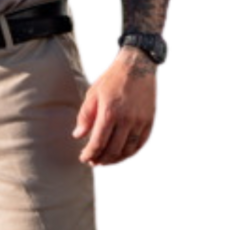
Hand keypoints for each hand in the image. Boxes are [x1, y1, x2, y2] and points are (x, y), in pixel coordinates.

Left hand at [72, 46, 160, 168]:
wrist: (139, 66)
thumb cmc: (112, 78)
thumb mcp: (93, 93)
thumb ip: (85, 115)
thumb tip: (78, 135)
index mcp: (110, 112)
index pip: (98, 142)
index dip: (90, 154)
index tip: (84, 158)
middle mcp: (127, 120)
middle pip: (114, 150)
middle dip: (102, 160)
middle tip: (94, 163)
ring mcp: (141, 122)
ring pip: (129, 151)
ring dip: (117, 161)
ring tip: (106, 163)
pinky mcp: (151, 122)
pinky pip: (143, 145)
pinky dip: (133, 155)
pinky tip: (125, 157)